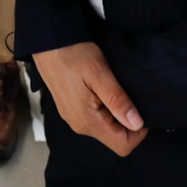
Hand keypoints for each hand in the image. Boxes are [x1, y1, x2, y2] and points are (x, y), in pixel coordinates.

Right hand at [33, 42, 147, 156]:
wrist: (47, 41)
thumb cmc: (72, 53)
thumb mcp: (100, 74)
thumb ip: (118, 101)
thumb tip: (137, 124)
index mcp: (88, 121)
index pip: (123, 145)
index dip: (138, 131)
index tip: (139, 107)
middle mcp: (80, 125)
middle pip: (115, 138)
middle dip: (127, 120)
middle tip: (125, 91)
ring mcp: (74, 118)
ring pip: (106, 128)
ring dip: (115, 112)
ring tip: (111, 86)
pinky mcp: (71, 109)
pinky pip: (95, 118)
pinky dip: (105, 108)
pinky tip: (101, 86)